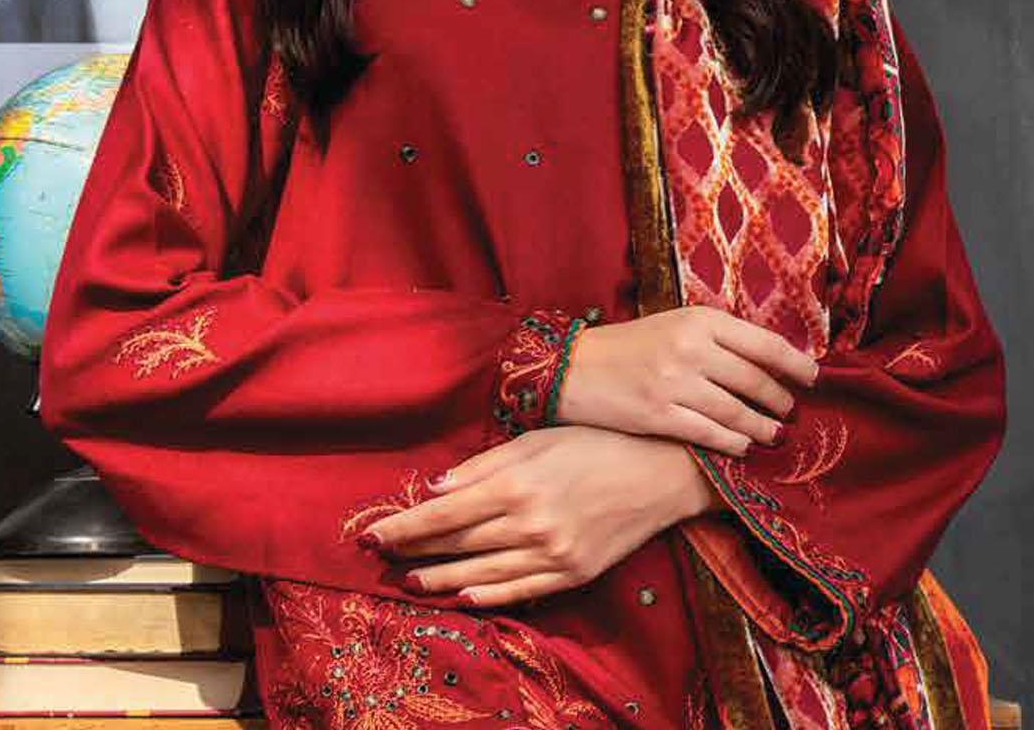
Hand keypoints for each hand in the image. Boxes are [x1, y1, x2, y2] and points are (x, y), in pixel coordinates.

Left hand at [361, 426, 711, 606]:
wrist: (662, 470)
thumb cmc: (598, 441)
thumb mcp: (538, 439)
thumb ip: (485, 465)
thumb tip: (435, 486)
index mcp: (517, 482)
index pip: (443, 512)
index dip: (404, 525)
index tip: (370, 533)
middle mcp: (530, 522)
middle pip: (457, 542)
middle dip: (413, 548)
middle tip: (380, 554)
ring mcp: (552, 553)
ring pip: (481, 572)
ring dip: (440, 576)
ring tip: (410, 579)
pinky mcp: (573, 573)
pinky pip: (520, 590)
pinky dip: (487, 595)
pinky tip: (462, 595)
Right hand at [558, 304, 818, 453]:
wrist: (574, 367)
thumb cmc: (630, 347)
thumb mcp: (674, 326)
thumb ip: (717, 339)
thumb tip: (768, 362)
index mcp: (699, 320)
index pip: (765, 344)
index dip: (796, 365)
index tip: (813, 378)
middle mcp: (691, 348)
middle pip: (757, 381)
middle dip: (781, 401)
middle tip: (792, 412)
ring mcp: (676, 383)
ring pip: (738, 413)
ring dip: (764, 427)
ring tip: (775, 435)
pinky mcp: (660, 415)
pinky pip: (712, 435)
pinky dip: (735, 444)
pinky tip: (744, 448)